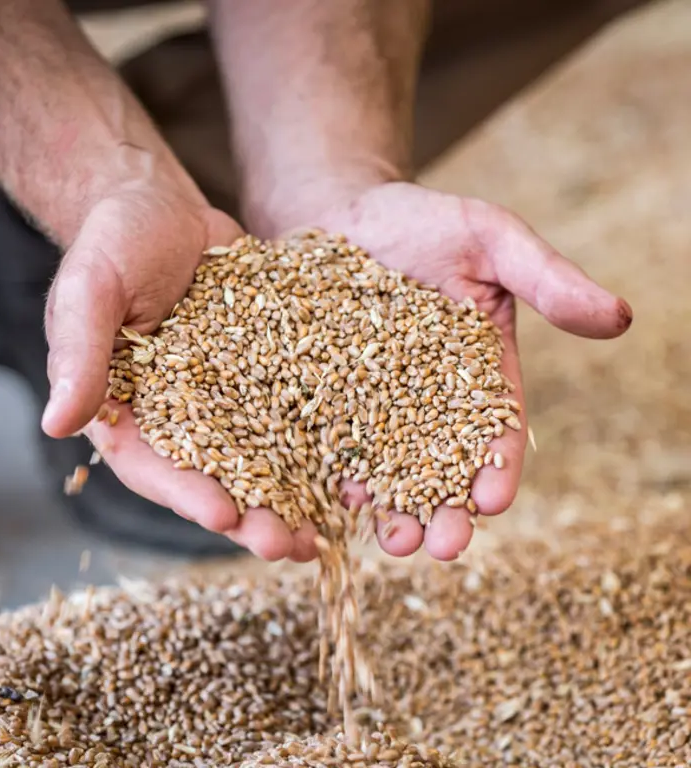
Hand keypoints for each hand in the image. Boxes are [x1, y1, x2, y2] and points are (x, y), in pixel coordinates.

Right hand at [41, 181, 319, 561]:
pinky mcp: (264, 375)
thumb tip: (56, 423)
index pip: (152, 465)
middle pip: (213, 477)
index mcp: (126, 409)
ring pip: (261, 459)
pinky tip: (349, 475)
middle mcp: (178, 416)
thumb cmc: (114, 241)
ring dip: (291, 498)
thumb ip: (79, 352)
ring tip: (325, 535)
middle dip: (249, 514)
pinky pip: (292, 415)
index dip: (185, 494)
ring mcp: (225, 399)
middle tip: (285, 546)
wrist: (164, 206)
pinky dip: (317, 448)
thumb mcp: (91, 289)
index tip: (223, 517)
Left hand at [274, 181, 632, 560]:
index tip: (491, 502)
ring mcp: (374, 403)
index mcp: (478, 370)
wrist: (341, 213)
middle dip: (444, 509)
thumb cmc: (423, 222)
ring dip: (392, 509)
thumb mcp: (491, 239)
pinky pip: (333, 443)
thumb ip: (548, 281)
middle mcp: (427, 399)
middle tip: (441, 545)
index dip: (497, 468)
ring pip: (387, 468)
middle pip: (441, 465)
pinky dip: (337, 474)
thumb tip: (621, 318)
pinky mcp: (327, 398)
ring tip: (391, 541)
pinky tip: (336, 501)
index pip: (494, 429)